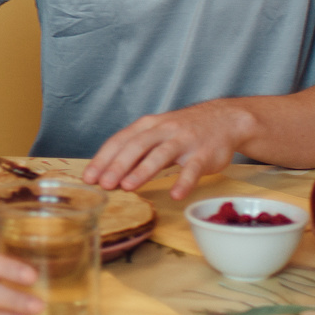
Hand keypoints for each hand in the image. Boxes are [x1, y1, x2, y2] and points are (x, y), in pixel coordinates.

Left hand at [82, 99, 254, 198]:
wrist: (225, 119)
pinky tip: (176, 195)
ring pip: (161, 154)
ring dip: (143, 171)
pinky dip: (184, 182)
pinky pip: (193, 169)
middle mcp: (164, 130)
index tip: (88, 177)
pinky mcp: (204, 154)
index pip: (120, 140)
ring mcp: (184, 141)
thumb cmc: (184, 130)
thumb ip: (136, 150)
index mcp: (148, 125)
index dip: (103, 158)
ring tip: (128, 187)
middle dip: (118, 165)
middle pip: (137, 146)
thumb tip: (107, 172)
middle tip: (104, 184)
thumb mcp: (157, 133)